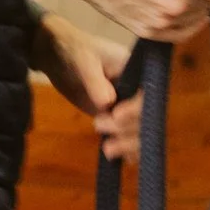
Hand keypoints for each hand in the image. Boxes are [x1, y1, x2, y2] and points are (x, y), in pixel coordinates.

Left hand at [35, 16, 142, 164]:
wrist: (61, 58)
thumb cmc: (76, 51)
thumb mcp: (84, 61)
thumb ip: (95, 81)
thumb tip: (108, 104)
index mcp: (139, 72)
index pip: (149, 95)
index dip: (137, 109)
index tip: (117, 115)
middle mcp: (139, 91)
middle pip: (147, 118)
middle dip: (128, 129)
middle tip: (99, 124)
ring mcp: (129, 107)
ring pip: (141, 132)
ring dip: (128, 144)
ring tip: (108, 149)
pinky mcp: (118, 119)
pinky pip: (129, 137)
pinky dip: (127, 150)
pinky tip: (119, 157)